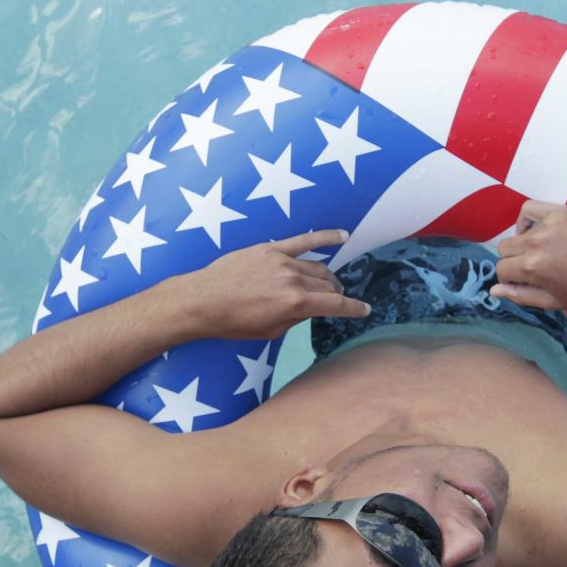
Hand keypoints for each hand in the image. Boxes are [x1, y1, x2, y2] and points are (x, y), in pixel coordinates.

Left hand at [179, 229, 370, 339]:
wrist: (201, 301)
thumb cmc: (233, 323)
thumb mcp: (271, 331)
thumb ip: (297, 318)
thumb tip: (312, 308)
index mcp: (295, 304)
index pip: (336, 305)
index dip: (354, 309)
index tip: (365, 310)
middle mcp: (293, 280)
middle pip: (328, 285)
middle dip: (336, 294)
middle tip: (335, 300)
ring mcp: (282, 261)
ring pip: (318, 267)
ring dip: (328, 277)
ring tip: (330, 283)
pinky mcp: (271, 248)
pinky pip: (304, 239)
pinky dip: (326, 237)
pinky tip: (342, 235)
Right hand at [490, 201, 566, 311]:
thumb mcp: (552, 301)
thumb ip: (520, 296)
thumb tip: (494, 290)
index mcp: (533, 268)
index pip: (501, 269)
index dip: (508, 278)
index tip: (520, 280)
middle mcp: (537, 244)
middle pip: (504, 248)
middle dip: (512, 260)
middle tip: (530, 267)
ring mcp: (549, 224)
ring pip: (516, 230)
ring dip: (520, 241)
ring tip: (536, 249)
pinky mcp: (562, 212)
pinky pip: (530, 208)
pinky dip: (527, 218)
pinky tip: (538, 229)